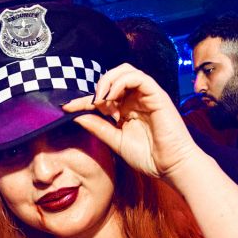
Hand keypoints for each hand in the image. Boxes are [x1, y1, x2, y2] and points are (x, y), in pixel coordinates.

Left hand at [62, 63, 197, 180]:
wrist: (171, 166)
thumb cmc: (148, 157)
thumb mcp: (115, 141)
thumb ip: (98, 127)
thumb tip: (76, 116)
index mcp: (126, 110)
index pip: (103, 97)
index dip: (83, 100)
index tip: (67, 108)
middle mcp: (136, 99)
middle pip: (113, 77)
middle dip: (97, 86)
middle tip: (89, 103)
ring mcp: (147, 95)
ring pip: (125, 71)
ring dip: (108, 81)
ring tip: (100, 99)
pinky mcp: (157, 95)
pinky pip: (139, 77)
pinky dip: (122, 82)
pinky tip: (112, 96)